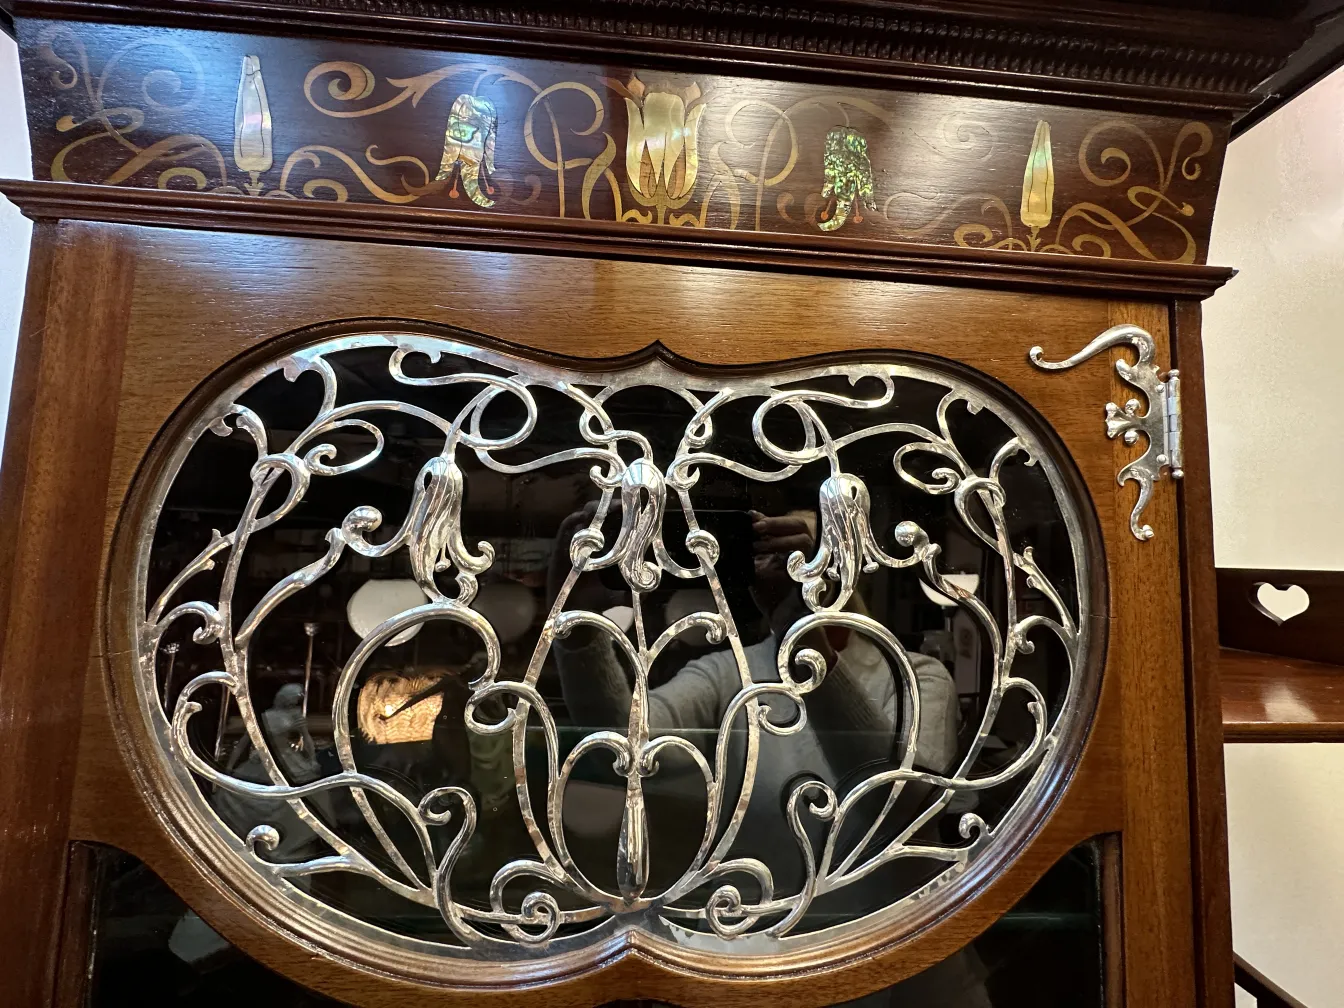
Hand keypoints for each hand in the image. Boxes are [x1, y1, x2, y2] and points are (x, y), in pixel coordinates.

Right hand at [546, 502, 627, 646]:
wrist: (570, 621)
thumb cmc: (591, 605)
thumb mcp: (613, 597)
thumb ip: (628, 594)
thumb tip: (648, 592)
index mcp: (600, 553)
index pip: (608, 526)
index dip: (617, 514)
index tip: (630, 506)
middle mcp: (585, 548)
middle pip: (593, 518)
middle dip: (604, 508)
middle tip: (618, 504)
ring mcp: (570, 549)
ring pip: (578, 521)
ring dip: (588, 513)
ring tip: (599, 509)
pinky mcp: (557, 554)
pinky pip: (563, 533)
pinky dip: (571, 524)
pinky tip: (581, 520)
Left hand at [749, 510, 836, 668]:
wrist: (781, 624)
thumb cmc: (773, 595)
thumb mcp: (762, 564)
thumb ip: (761, 543)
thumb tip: (752, 516)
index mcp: (802, 549)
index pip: (796, 524)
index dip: (775, 520)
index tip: (753, 520)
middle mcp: (813, 555)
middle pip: (802, 528)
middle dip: (776, 526)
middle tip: (754, 530)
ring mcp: (815, 567)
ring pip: (803, 541)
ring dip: (776, 541)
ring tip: (755, 547)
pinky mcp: (813, 582)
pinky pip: (800, 563)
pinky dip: (779, 562)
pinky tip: (761, 565)